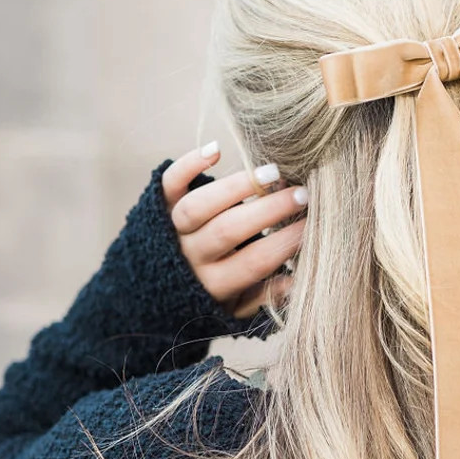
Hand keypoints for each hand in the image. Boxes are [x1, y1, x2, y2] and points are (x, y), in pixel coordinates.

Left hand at [161, 145, 307, 319]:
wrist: (147, 290)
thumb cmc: (205, 295)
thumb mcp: (233, 308)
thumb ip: (262, 297)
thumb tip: (295, 279)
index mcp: (213, 285)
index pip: (253, 262)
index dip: (285, 242)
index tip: (312, 224)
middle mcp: (190, 256)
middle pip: (228, 230)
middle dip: (268, 210)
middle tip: (302, 194)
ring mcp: (170, 228)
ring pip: (199, 206)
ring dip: (236, 186)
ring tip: (272, 172)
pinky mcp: (158, 204)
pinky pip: (170, 183)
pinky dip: (189, 163)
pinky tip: (217, 149)